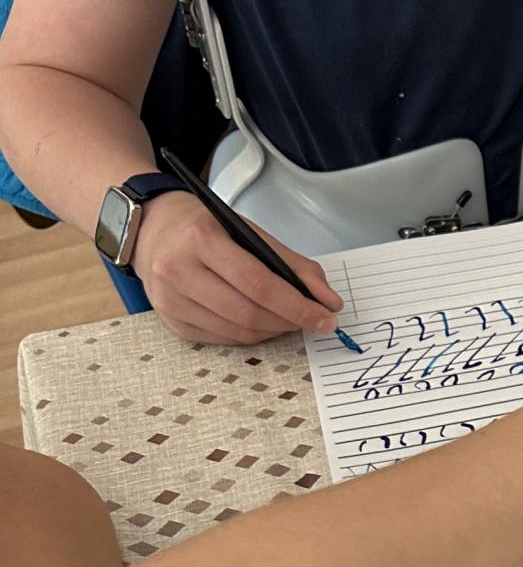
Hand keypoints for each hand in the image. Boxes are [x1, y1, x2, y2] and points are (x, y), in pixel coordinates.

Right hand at [132, 191, 343, 346]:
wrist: (151, 228)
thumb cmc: (201, 227)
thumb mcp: (248, 230)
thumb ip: (292, 264)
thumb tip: (327, 300)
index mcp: (200, 240)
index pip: (259, 284)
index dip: (298, 306)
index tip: (325, 316)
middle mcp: (178, 271)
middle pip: (248, 313)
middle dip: (289, 321)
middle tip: (312, 320)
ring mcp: (170, 300)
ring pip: (237, 332)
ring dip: (272, 330)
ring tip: (289, 319)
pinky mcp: (171, 321)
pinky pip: (222, 339)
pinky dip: (250, 335)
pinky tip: (261, 322)